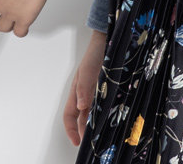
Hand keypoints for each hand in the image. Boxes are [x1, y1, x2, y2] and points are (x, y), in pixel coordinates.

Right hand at [63, 30, 107, 145]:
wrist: (110, 39)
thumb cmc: (95, 52)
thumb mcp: (87, 70)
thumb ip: (83, 88)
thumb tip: (80, 106)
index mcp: (76, 91)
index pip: (69, 115)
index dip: (71, 130)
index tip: (78, 142)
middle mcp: (85, 93)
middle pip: (82, 117)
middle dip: (85, 131)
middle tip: (94, 142)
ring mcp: (96, 91)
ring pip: (93, 112)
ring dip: (96, 123)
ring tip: (104, 134)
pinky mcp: (106, 88)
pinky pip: (104, 104)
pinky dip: (106, 113)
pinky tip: (112, 117)